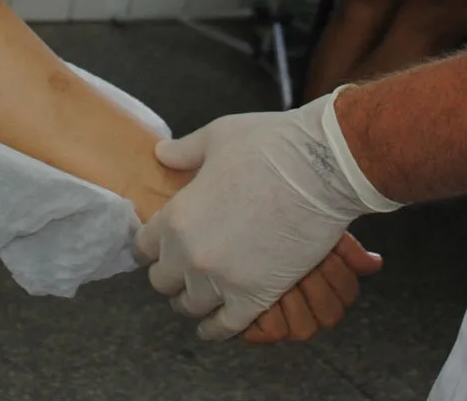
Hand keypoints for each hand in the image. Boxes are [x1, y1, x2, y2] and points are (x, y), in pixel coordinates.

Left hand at [136, 88, 400, 339]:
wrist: (322, 169)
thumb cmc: (268, 147)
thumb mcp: (216, 138)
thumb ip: (183, 152)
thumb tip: (162, 154)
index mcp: (176, 217)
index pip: (144, 246)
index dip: (151, 244)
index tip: (158, 245)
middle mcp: (192, 255)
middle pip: (162, 281)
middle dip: (170, 272)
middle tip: (182, 266)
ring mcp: (223, 281)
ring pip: (189, 306)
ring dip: (192, 299)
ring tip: (198, 294)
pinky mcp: (256, 297)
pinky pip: (225, 327)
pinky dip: (216, 329)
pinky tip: (212, 326)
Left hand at [241, 233, 384, 343]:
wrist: (242, 226)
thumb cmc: (278, 229)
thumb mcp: (313, 229)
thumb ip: (345, 247)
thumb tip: (374, 263)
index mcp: (329, 285)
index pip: (348, 293)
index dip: (336, 272)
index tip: (321, 250)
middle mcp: (312, 309)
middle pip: (330, 314)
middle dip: (312, 284)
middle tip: (296, 262)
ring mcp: (289, 322)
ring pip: (303, 328)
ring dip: (289, 299)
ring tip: (275, 276)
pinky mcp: (262, 328)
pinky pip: (271, 332)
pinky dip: (265, 312)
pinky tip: (258, 291)